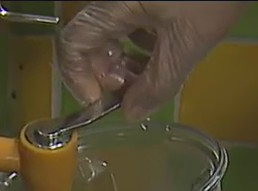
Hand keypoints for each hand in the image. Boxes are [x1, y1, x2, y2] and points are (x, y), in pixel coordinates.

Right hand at [57, 2, 245, 120]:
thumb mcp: (186, 44)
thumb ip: (157, 84)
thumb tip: (132, 113)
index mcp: (113, 6)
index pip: (72, 45)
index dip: (79, 80)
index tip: (103, 104)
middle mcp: (114, 0)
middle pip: (90, 41)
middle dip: (106, 75)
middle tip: (133, 94)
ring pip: (112, 34)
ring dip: (125, 63)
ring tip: (151, 79)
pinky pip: (132, 24)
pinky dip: (141, 46)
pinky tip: (162, 58)